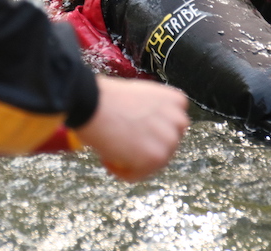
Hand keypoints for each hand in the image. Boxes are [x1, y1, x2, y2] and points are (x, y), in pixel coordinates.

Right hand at [74, 75, 188, 180]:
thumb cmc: (107, 98)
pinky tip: (108, 159)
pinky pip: (139, 174)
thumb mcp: (140, 97)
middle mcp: (178, 120)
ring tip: (112, 152)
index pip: (173, 126)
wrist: (91, 102)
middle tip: (123, 145)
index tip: (135, 133)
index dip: (152, 133)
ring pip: (154, 163)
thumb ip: (152, 114)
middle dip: (146, 149)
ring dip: (134, 162)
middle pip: (166, 146)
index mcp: (176, 101)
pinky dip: (123, 172)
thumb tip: (147, 131)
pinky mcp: (157, 157)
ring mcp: (170, 140)